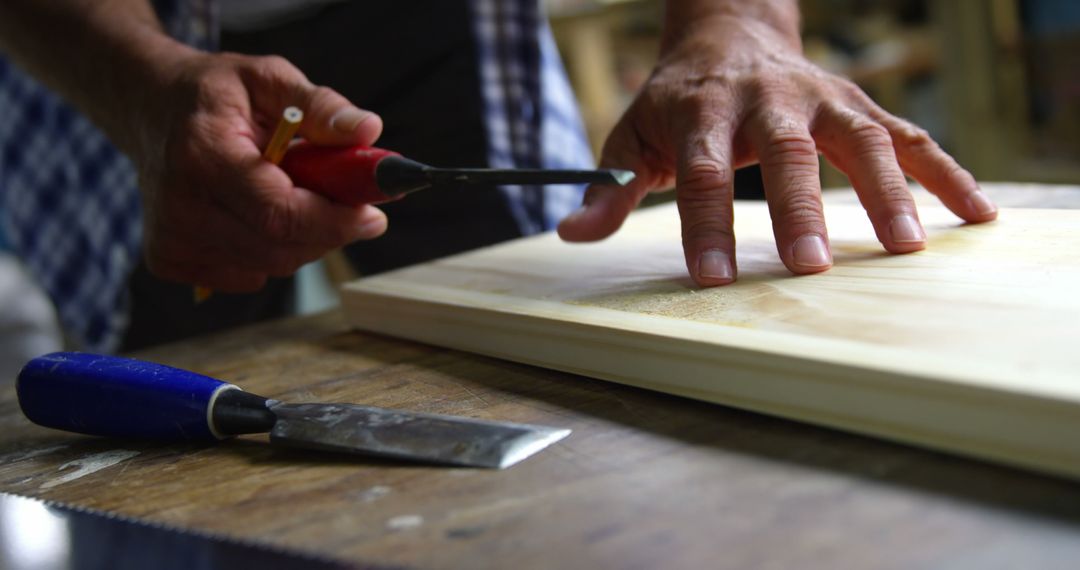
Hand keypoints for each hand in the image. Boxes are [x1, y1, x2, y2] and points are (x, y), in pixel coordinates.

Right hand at [133, 52, 387, 290]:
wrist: (151, 109)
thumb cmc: (217, 95)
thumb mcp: (271, 79)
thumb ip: (321, 107)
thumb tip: (368, 130)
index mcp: (203, 154)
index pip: (279, 213)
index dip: (334, 221)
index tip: (374, 214)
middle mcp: (179, 204)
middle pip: (280, 248)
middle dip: (327, 230)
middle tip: (346, 200)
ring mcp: (170, 238)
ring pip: (270, 265)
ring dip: (301, 239)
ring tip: (293, 193)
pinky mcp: (169, 259)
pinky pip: (248, 274)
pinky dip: (270, 250)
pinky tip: (256, 213)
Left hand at [558, 12, 997, 285]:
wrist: (728, 36)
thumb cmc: (676, 100)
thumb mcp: (632, 137)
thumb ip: (611, 188)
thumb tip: (570, 232)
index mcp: (702, 109)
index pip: (701, 170)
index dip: (704, 222)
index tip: (711, 276)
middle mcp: (766, 99)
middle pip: (785, 153)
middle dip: (799, 208)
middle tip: (810, 267)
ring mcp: (820, 99)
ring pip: (859, 139)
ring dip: (886, 191)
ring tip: (905, 249)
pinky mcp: (858, 106)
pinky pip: (908, 137)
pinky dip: (944, 174)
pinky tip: (976, 215)